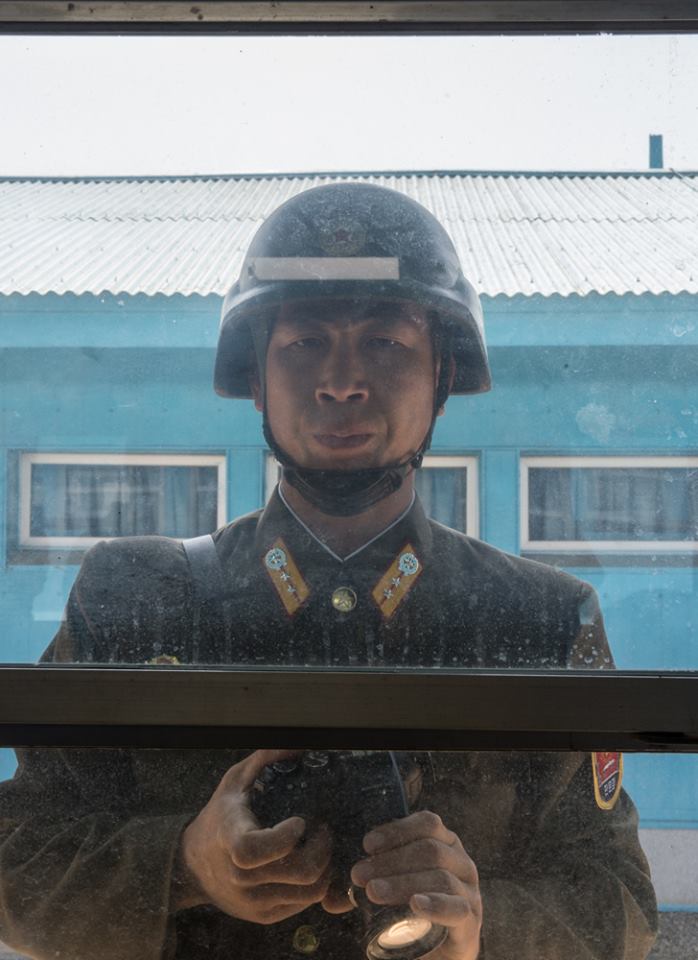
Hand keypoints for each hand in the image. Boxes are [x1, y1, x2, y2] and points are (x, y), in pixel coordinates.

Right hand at [178, 749, 332, 922]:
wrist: (193, 866)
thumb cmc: (220, 816)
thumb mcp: (233, 781)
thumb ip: (264, 759)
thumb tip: (298, 744)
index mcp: (230, 840)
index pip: (254, 850)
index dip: (285, 836)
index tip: (300, 820)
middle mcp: (240, 878)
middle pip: (300, 872)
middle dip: (323, 847)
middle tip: (323, 829)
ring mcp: (253, 902)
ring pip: (310, 892)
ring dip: (325, 866)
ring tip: (320, 846)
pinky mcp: (265, 917)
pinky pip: (305, 905)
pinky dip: (315, 883)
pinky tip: (310, 862)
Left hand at [349, 811, 481, 959]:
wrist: (439, 953)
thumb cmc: (416, 911)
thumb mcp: (398, 885)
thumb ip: (376, 876)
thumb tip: (334, 886)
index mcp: (446, 844)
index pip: (427, 823)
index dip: (397, 830)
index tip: (367, 844)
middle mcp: (462, 863)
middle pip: (430, 850)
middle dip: (390, 860)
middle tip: (359, 874)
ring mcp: (470, 891)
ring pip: (440, 877)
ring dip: (402, 882)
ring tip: (373, 891)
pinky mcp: (471, 921)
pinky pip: (457, 908)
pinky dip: (435, 904)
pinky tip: (415, 904)